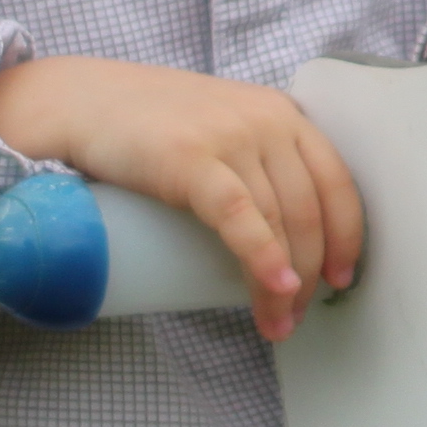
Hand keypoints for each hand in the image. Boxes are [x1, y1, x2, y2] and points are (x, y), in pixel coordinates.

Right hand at [0, 57, 362, 341]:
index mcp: (281, 114)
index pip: (336, 182)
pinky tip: (276, 286)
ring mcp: (229, 137)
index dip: (346, 238)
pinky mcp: (190, 159)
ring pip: (278, 222)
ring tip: (273, 324)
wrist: (80, 102)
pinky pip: (240, 215)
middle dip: (310, 277)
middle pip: (309, 212)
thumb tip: (277, 229)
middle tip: (294, 319)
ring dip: (283, 286)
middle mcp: (266, 120)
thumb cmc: (146, 123)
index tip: (340, 280)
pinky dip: (263, 255)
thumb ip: (252, 154)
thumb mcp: (219, 123)